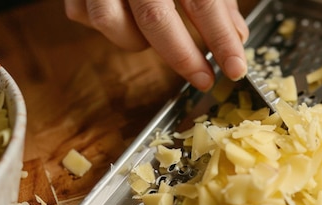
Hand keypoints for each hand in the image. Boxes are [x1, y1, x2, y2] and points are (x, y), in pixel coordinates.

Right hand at [64, 0, 249, 91]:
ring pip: (110, 22)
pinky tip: (125, 18)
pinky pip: (84, 15)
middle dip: (183, 57)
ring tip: (155, 36)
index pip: (202, 2)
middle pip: (155, 18)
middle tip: (204, 79)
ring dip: (137, 41)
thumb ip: (218, 0)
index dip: (221, 39)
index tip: (235, 68)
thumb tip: (237, 36)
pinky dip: (111, 26)